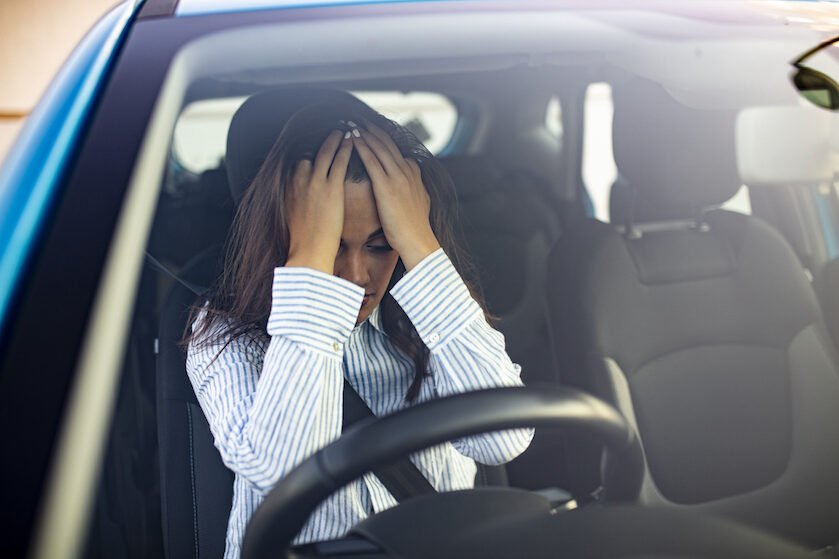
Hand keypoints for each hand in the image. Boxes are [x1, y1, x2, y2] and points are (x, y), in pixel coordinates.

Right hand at [285, 130, 352, 273]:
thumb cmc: (302, 241)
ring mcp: (315, 183)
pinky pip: (339, 162)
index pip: (298, 162)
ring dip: (335, 140)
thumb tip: (301, 204)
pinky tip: (352, 142)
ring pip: (326, 153)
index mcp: (288, 187)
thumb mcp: (292, 217)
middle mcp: (299, 181)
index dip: (308, 153)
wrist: (308, 253)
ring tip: (343, 131)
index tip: (315, 147)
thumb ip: (296, 203)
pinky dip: (346, 149)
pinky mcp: (330, 188)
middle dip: (322, 141)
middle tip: (331, 131)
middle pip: (311, 153)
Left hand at [351, 123, 439, 269]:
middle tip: (359, 118)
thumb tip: (411, 176)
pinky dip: (362, 147)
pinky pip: (372, 161)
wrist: (417, 240)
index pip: (396, 149)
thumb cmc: (414, 226)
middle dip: (372, 129)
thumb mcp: (420, 199)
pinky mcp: (386, 186)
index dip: (383, 138)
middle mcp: (406, 170)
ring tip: (353, 123)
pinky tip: (353, 139)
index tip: (372, 129)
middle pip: (387, 143)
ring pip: (379, 148)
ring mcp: (397, 177)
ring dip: (365, 133)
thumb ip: (414, 184)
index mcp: (413, 173)